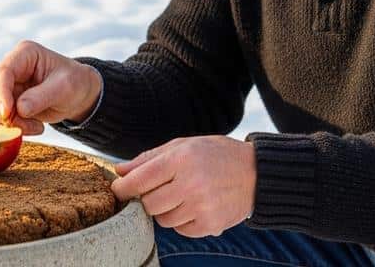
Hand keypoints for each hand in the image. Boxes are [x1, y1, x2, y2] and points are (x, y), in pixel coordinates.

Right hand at [0, 40, 101, 134]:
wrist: (80, 94)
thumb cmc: (75, 82)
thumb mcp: (65, 87)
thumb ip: (41, 97)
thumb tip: (19, 108)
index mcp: (25, 54)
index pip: (4, 72)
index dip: (2, 93)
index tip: (7, 113)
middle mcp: (13, 67)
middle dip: (5, 111)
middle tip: (23, 125)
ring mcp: (10, 85)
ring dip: (13, 122)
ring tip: (37, 126)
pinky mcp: (11, 101)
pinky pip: (4, 117)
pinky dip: (17, 126)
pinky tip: (36, 126)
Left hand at [111, 135, 255, 237]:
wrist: (256, 173)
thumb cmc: (216, 155)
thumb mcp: (183, 145)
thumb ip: (149, 158)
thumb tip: (120, 171)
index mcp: (182, 159)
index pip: (141, 179)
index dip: (124, 187)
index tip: (118, 189)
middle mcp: (191, 183)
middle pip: (149, 204)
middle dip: (148, 199)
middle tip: (159, 189)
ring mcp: (202, 207)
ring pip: (163, 220)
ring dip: (166, 210)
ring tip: (182, 195)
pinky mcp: (211, 224)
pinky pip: (181, 230)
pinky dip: (182, 221)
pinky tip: (195, 206)